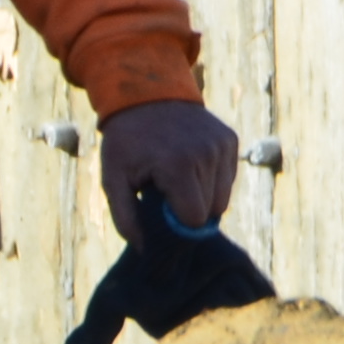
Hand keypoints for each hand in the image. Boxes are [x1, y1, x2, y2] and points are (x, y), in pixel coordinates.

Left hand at [97, 98, 239, 248]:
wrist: (146, 92)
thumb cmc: (126, 142)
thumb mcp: (113, 178)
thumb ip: (126, 219)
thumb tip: (145, 251)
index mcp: (178, 165)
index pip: (195, 219)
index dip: (177, 221)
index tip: (160, 207)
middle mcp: (206, 154)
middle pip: (211, 211)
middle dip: (189, 209)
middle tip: (166, 191)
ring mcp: (221, 144)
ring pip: (223, 197)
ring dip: (202, 196)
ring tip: (178, 178)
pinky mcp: (230, 139)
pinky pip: (228, 178)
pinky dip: (212, 180)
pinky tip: (191, 165)